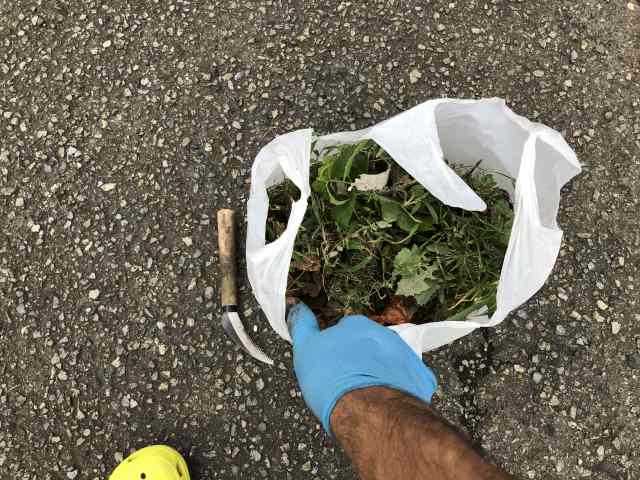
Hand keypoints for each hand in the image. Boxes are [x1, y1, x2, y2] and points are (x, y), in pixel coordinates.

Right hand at [287, 302, 436, 434]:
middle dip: (359, 360)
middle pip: (368, 346)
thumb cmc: (331, 380)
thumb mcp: (305, 350)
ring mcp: (405, 354)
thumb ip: (301, 325)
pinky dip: (398, 388)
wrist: (369, 411)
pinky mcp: (420, 377)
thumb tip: (295, 305)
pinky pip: (407, 380)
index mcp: (356, 324)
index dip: (336, 350)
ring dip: (378, 373)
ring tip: (365, 396)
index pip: (345, 331)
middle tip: (346, 383)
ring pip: (388, 362)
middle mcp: (384, 334)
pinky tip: (385, 401)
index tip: (331, 367)